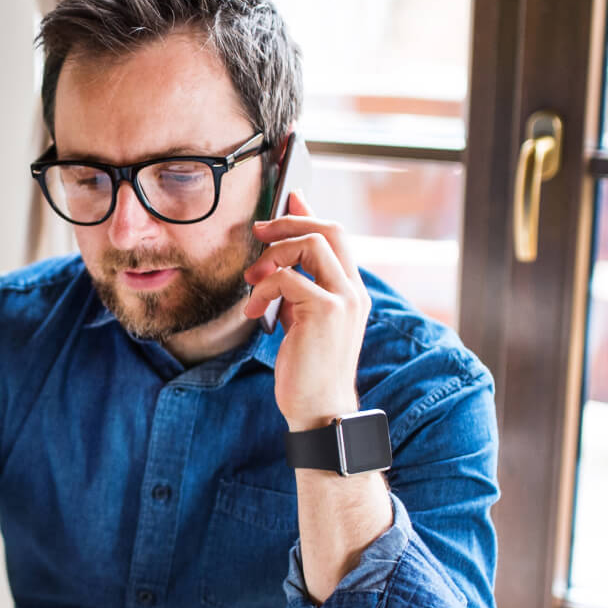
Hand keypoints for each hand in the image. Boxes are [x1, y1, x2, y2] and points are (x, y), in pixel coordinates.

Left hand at [240, 191, 371, 430]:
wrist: (319, 409)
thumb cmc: (308, 370)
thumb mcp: (304, 321)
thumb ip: (299, 289)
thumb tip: (279, 260)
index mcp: (351, 291)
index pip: (337, 235)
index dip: (310, 212)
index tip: (289, 199)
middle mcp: (354, 290)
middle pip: (329, 229)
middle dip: (288, 223)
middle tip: (258, 233)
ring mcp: (344, 298)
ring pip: (310, 244)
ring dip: (272, 256)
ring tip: (253, 283)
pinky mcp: (326, 311)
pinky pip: (288, 277)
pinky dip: (264, 288)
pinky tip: (255, 312)